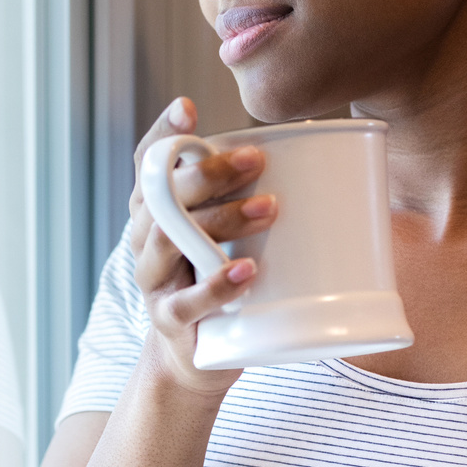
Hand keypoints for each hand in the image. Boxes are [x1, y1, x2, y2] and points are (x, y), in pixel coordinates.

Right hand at [129, 98, 274, 396]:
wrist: (195, 359)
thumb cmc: (219, 283)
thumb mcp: (223, 237)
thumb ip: (246, 200)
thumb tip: (322, 164)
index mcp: (155, 212)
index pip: (147, 164)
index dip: (162, 133)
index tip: (187, 107)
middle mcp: (144, 241)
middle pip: (163, 197)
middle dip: (209, 173)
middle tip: (257, 160)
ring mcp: (154, 282)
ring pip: (170, 241)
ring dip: (222, 219)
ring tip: (268, 208)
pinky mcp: (170, 321)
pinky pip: (186, 302)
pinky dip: (216, 286)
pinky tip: (245, 271)